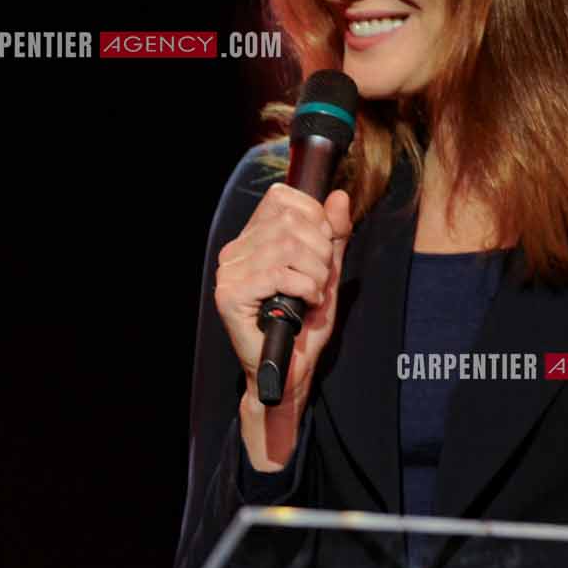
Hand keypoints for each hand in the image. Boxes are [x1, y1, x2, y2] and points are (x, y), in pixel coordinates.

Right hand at [214, 184, 350, 465]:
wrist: (290, 369)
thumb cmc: (305, 324)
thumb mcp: (327, 271)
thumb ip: (333, 235)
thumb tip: (338, 197)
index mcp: (252, 238)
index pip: (283, 198)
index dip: (314, 218)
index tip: (321, 252)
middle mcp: (235, 250)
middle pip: (291, 221)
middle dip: (320, 252)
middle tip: (319, 281)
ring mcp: (228, 272)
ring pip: (288, 246)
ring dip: (315, 274)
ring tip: (313, 295)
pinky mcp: (230, 294)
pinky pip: (279, 273)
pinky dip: (304, 288)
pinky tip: (304, 304)